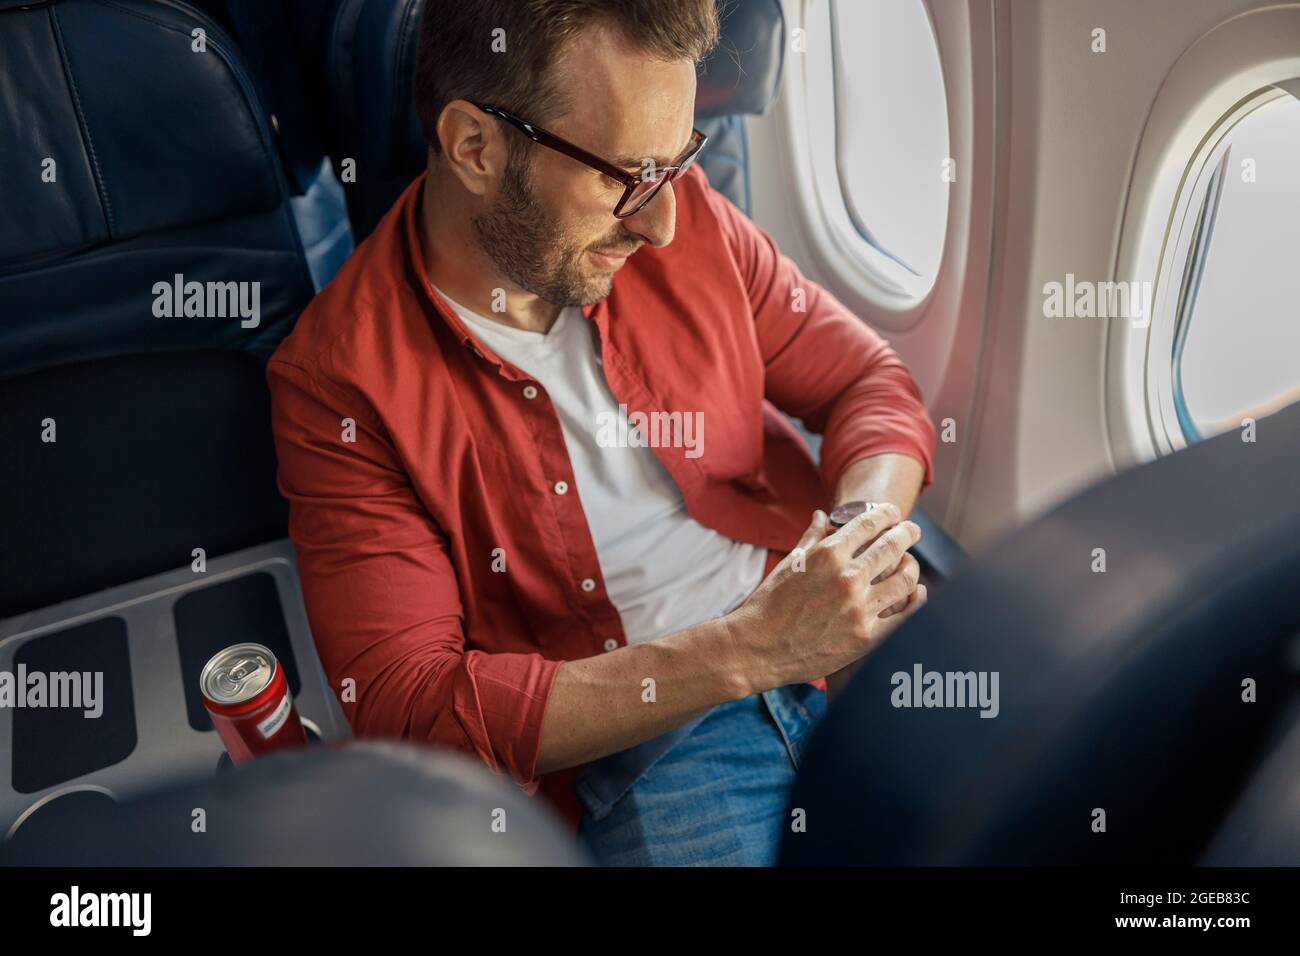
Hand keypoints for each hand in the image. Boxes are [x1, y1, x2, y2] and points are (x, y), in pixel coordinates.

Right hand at [722, 505, 922, 694]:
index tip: (893, 513)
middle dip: (907, 533)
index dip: (887, 513)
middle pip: (893, 545)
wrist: (757, 649)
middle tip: (912, 530)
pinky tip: (916, 593)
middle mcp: (847, 577)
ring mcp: (859, 607)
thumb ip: (811, 537)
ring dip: (912, 566)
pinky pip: (905, 615)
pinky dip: (916, 600)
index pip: (870, 523)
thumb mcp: (789, 564)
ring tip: (910, 563)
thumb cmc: (769, 604)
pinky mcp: (866, 637)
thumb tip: (822, 515)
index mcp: (828, 554)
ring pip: (905, 578)